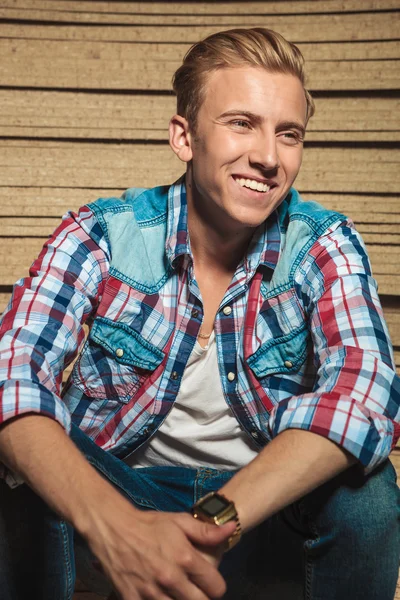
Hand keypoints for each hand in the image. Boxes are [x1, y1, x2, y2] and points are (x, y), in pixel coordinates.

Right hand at [86, 498, 235, 599]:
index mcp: (185, 558)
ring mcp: (152, 592)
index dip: (216, 585)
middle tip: (195, 589)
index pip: (216, 587)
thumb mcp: (180, 521)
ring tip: (178, 591)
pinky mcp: (133, 599)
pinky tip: (160, 595)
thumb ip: (207, 531)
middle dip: (202, 597)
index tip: (210, 581)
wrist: (114, 529)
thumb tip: (232, 528)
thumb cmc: (150, 524)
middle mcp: (171, 579)